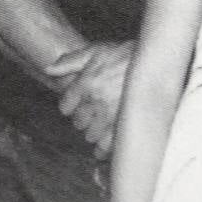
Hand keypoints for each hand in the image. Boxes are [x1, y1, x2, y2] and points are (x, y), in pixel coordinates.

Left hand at [45, 41, 133, 157]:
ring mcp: (110, 116)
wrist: (153, 63)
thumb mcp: (94, 51)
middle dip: (82, 119)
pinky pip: (108, 146)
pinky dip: (104, 150)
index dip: (69, 106)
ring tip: (99, 127)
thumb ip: (69, 61)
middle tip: (90, 115)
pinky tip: (102, 149)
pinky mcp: (125, 126)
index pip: (65, 106)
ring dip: (93, 133)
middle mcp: (96, 101)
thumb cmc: (123, 55)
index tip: (74, 105)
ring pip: (91, 135)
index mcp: (85, 84)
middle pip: (78, 122)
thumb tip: (47, 69)